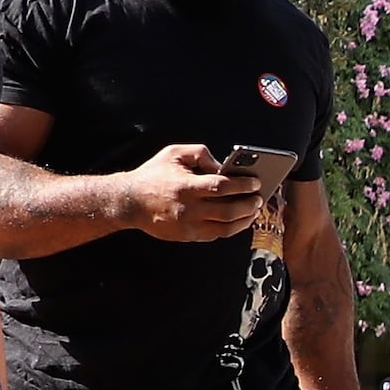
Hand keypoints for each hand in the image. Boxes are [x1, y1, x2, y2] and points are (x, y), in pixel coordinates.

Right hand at [127, 142, 266, 244]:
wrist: (130, 201)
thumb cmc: (153, 174)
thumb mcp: (174, 153)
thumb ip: (201, 154)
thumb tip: (224, 167)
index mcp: (186, 186)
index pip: (222, 186)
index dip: (243, 185)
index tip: (256, 182)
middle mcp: (188, 208)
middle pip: (228, 211)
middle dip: (249, 205)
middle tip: (259, 198)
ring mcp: (188, 225)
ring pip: (225, 228)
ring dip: (244, 220)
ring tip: (253, 211)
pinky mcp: (187, 236)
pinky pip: (215, 235)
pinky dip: (230, 228)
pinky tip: (238, 220)